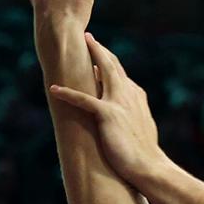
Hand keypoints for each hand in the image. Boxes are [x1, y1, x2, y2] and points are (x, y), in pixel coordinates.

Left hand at [47, 33, 166, 184]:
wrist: (149, 166)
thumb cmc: (145, 153)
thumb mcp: (143, 127)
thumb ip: (135, 114)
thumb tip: (130, 111)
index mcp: (137, 98)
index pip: (122, 76)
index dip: (111, 63)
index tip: (101, 55)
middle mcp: (129, 95)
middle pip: (113, 66)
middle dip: (100, 50)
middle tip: (89, 37)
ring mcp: (119, 103)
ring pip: (102, 72)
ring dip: (89, 58)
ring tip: (74, 48)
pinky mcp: (108, 114)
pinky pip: (83, 100)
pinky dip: (68, 94)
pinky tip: (54, 89)